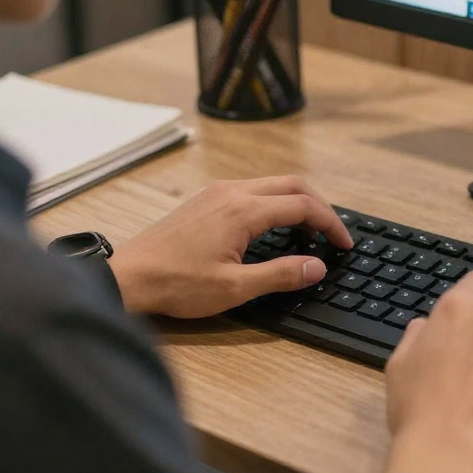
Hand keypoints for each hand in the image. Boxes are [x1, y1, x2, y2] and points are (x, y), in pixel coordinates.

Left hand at [107, 176, 351, 317]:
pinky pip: (254, 189)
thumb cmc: (176, 284)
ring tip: (310, 232)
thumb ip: (281, 275)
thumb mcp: (234, 288)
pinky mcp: (207, 198)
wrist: (127, 277)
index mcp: (244, 210)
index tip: (345, 244)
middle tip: (334, 233)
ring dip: (298, 202)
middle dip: (320, 206)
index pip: (304, 206)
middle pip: (293, 184)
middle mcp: (234, 192)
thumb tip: (318, 267)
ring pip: (273, 184)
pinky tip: (275, 227)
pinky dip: (276, 202)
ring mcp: (219, 191)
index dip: (331, 223)